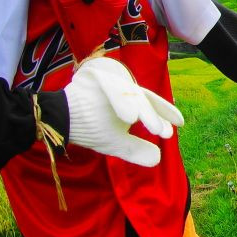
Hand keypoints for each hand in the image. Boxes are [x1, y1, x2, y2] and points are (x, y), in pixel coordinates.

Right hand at [65, 57, 183, 166]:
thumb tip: (158, 159)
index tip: (180, 124)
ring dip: (142, 111)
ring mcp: (108, 79)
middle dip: (154, 116)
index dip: (165, 112)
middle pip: (142, 98)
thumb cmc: (88, 128)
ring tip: (152, 128)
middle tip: (164, 133)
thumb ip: (134, 149)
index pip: (151, 102)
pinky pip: (110, 89)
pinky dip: (121, 102)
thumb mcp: (114, 142)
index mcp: (129, 98)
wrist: (56, 120)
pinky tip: (130, 116)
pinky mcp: (94, 76)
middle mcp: (121, 86)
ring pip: (129, 94)